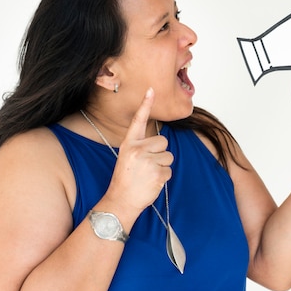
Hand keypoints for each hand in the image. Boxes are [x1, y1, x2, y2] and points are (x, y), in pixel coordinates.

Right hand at [110, 88, 173, 212]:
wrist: (121, 201)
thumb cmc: (126, 179)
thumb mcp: (128, 158)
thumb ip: (141, 148)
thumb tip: (162, 142)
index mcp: (129, 144)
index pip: (138, 120)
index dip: (145, 104)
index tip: (151, 89)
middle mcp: (137, 149)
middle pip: (163, 141)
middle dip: (160, 153)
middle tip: (147, 166)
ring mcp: (148, 161)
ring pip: (169, 156)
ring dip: (162, 166)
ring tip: (148, 175)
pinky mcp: (157, 172)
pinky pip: (169, 170)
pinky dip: (163, 177)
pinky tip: (151, 182)